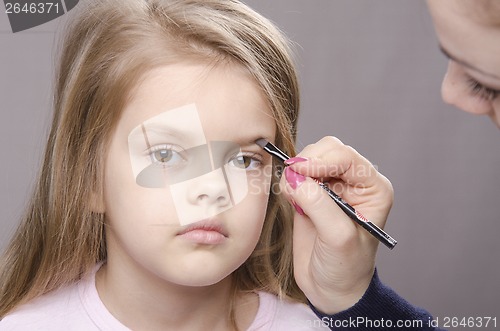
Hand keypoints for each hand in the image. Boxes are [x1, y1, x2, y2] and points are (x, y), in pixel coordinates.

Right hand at [280, 136, 393, 313]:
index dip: (321, 160)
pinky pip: (298, 173)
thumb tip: (294, 178)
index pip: (347, 157)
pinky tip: (292, 200)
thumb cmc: (346, 267)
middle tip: (293, 183)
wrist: (331, 288)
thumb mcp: (337, 237)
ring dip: (297, 171)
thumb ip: (318, 204)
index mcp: (373, 188)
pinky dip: (290, 180)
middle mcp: (355, 183)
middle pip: (328, 150)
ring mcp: (333, 187)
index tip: (298, 171)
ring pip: (311, 157)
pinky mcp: (313, 194)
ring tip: (294, 198)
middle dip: (308, 162)